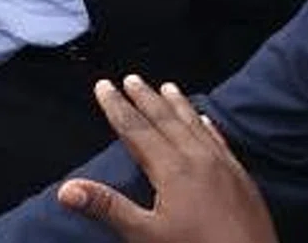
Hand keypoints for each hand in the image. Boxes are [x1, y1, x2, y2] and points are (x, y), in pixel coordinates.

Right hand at [57, 77, 277, 242]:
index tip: (104, 86)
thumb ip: (107, 206)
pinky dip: (207, 125)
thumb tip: (66, 189)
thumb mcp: (145, 235)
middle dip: (145, 98)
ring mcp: (223, 165)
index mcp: (172, 169)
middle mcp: (198, 158)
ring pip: (195, 125)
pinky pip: (219, 140)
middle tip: (131, 79)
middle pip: (166, 120)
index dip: (117, 107)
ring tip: (166, 87)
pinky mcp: (240, 176)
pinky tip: (206, 120)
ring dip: (178, 104)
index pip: (137, 130)